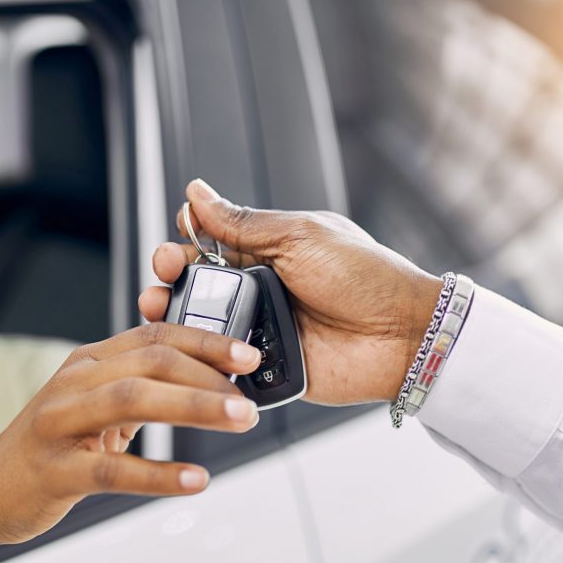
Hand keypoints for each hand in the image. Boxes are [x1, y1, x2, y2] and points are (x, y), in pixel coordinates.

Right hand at [0, 323, 262, 544]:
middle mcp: (76, 381)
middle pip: (151, 362)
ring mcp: (61, 422)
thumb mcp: (92, 402)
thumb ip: (140, 384)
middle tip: (251, 397)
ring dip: (195, 407)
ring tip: (239, 420)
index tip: (249, 355)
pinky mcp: (56, 469)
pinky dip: (160, 475)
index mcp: (91, 360)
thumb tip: (211, 380)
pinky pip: (114, 469)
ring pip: (135, 401)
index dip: (207, 341)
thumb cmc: (50, 445)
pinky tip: (195, 480)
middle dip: (210, 374)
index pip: (156, 335)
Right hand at [139, 179, 443, 406]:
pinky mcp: (268, 371)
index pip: (207, 247)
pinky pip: (225, 369)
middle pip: (196, 289)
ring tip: (159, 314)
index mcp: (265, 253)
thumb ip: (242, 223)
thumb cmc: (363, 276)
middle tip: (161, 281)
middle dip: (169, 283)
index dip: (182, 247)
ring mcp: (261, 332)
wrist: (403, 334)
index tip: (170, 251)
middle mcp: (259, 292)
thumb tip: (195, 192)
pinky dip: (203, 362)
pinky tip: (185, 356)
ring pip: (202, 330)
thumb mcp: (299, 237)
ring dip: (175, 322)